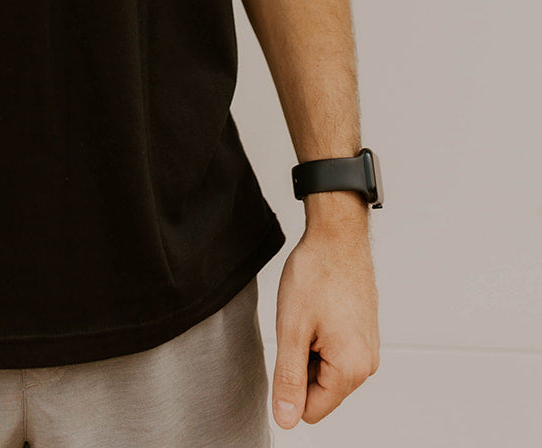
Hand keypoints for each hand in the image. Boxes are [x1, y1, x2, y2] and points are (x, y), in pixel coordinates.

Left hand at [270, 215, 379, 428]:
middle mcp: (367, 365)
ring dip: (310, 350)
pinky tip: (318, 311)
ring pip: (327, 372)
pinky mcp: (365, 335)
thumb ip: (289, 379)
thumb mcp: (291, 329)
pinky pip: (337, 354)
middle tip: (298, 327)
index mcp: (352, 369)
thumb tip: (285, 419)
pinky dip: (320, 338)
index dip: (289, 384)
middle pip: (320, 393)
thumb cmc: (316, 274)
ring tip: (309, 316)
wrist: (338, 235)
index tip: (288, 348)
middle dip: (301, 365)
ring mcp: (368, 349)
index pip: (310, 411)